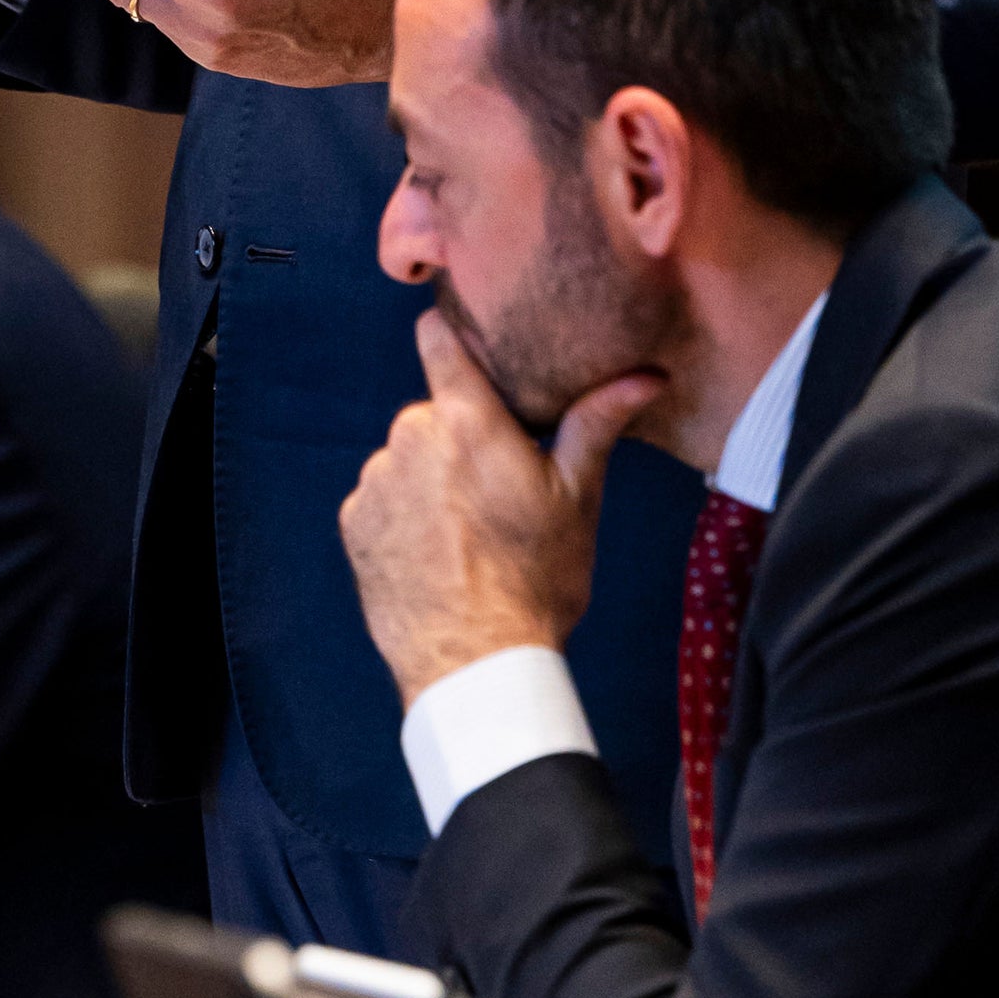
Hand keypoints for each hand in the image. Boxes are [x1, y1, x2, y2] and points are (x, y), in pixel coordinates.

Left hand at [340, 312, 661, 698]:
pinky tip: (435, 552)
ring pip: (407, 458)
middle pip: (434, 413)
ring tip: (467, 531)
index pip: (437, 338)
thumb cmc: (534, 581)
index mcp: (466, 420)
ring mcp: (375, 481)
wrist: (474, 663)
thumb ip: (598, 425)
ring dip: (429, 478)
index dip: (451, 334)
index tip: (467, 344)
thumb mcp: (578, 499)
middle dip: (460, 437)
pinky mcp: (353, 521)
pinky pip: (381, 498)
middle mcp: (409, 438)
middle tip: (497, 486)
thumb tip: (645, 378)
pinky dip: (403, 515)